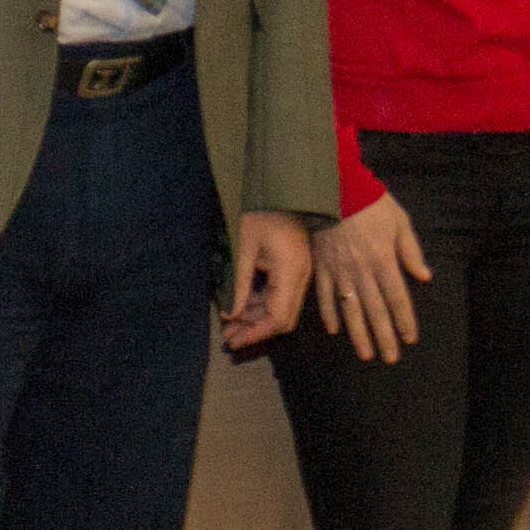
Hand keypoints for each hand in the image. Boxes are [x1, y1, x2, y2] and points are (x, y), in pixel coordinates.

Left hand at [221, 209, 311, 351]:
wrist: (281, 189)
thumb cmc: (260, 213)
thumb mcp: (243, 248)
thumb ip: (239, 285)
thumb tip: (231, 315)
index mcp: (291, 272)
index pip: (279, 318)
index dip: (256, 333)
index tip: (234, 341)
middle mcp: (301, 277)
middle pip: (282, 318)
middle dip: (255, 330)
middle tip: (228, 338)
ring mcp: (300, 274)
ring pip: (280, 308)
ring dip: (256, 318)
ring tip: (229, 325)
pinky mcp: (294, 269)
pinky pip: (280, 295)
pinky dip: (261, 304)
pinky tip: (240, 307)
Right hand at [312, 189, 427, 361]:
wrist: (334, 186)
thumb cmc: (371, 202)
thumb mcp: (400, 221)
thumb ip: (411, 251)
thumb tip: (424, 276)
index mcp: (384, 260)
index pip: (397, 298)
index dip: (404, 320)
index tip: (409, 339)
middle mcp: (362, 271)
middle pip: (375, 310)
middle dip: (384, 336)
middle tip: (390, 358)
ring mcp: (339, 271)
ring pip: (350, 309)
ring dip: (359, 334)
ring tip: (366, 354)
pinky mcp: (321, 266)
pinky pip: (325, 295)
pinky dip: (329, 314)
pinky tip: (335, 330)